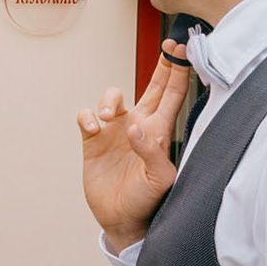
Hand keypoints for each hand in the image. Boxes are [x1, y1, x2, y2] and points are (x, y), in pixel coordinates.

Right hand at [78, 42, 192, 251]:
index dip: (178, 70)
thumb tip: (136, 129)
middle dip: (161, 65)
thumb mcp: (159, 180)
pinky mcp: (93, 141)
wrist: (121, 218)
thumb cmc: (146, 200)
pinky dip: (87, 117)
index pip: (173, 94)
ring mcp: (115, 131)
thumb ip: (152, 152)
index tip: (180, 49)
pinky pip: (86, 116)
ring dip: (109, 99)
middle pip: (152, 85)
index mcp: (158, 131)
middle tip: (166, 47)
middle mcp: (139, 124)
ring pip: (112, 96)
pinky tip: (92, 129)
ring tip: (106, 118)